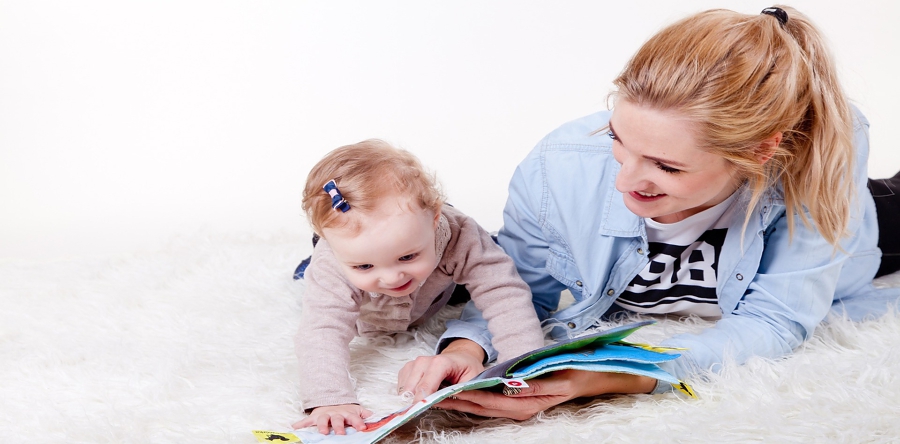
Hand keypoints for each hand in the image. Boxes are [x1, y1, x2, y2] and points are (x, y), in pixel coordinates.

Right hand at [292, 404, 372, 434]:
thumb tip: (375, 417)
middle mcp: (335, 414)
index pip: (353, 417)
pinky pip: (306, 421)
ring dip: (321, 426)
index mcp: (347, 413)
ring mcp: (324, 415)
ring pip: (322, 420)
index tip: (362, 428)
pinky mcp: (314, 417)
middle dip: (339, 426)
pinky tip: (294, 427)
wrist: (331, 401)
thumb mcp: (357, 410)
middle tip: (340, 433)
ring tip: (322, 432)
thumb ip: (365, 414)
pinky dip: (300, 424)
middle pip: (337, 420)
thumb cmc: (345, 411)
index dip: (358, 422)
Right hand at [397, 339, 485, 402]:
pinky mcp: (408, 368)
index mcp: (441, 363)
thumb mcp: (471, 380)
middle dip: (417, 402)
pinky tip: (421, 394)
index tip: (420, 412)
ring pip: (404, 389)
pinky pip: (401, 386)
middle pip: (412, 389)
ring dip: (412, 398)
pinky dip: (408, 394)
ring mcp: (414, 363)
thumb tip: (441, 402)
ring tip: (428, 399)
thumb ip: (459, 392)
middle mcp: (424, 361)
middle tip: (427, 408)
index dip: (422, 400)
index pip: (426, 385)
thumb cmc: (467, 369)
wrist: (461, 357)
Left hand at [436, 370, 656, 420]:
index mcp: (528, 404)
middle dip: (458, 401)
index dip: (470, 396)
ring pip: (483, 407)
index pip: (491, 401)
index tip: (451, 390)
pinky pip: (490, 401)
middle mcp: (520, 409)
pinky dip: (473, 397)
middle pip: (482, 407)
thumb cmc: (574, 372)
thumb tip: (511, 384)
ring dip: (462, 401)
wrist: (591, 377)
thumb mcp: (556, 376)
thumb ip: (533, 382)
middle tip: (435, 393)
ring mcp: (518, 408)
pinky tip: (459, 391)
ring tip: (439, 393)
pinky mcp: (517, 402)